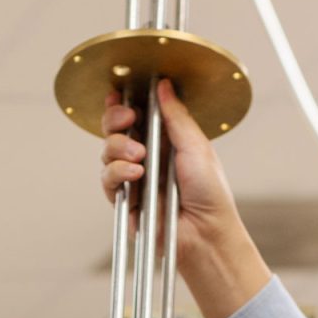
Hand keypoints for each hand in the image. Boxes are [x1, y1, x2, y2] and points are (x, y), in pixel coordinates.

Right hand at [99, 81, 272, 317]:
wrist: (206, 232)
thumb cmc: (210, 194)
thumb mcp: (196, 146)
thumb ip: (176, 116)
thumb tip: (164, 86)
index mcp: (165, 140)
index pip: (136, 114)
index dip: (123, 103)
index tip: (120, 95)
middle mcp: (146, 156)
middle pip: (115, 129)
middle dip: (115, 119)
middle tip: (128, 119)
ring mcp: (134, 178)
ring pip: (107, 152)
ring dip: (118, 147)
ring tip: (140, 156)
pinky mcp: (125, 200)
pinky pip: (108, 179)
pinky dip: (117, 172)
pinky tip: (135, 173)